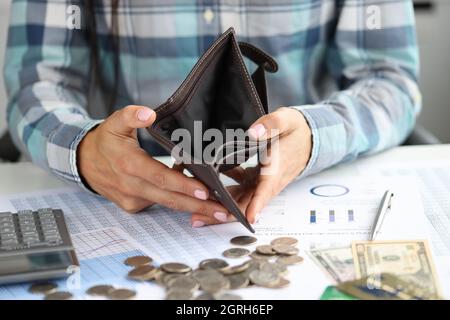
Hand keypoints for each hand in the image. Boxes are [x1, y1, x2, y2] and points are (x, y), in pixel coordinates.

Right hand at [78, 105, 228, 222]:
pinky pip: (160, 204)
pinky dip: (178, 201)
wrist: (84, 163)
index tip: (206, 191)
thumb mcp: (114, 122)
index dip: (183, 185)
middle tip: (224, 213)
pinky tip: (198, 200)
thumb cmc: (106, 141)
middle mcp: (131, 186)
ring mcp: (132, 199)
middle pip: (170, 199)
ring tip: (219, 212)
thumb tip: (148, 114)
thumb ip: (131, 115)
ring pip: (167, 204)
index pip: (161, 177)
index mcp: (129, 164)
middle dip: (199, 207)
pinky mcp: (133, 206)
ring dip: (193, 209)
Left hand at [190, 107, 311, 225]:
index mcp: (277, 167)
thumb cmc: (297, 130)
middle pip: (249, 202)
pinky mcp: (257, 179)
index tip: (249, 218)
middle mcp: (269, 180)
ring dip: (223, 205)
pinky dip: (225, 191)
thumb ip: (271, 124)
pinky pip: (240, 189)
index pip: (266, 189)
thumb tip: (253, 132)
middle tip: (201, 218)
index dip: (257, 204)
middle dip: (227, 212)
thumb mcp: (287, 120)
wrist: (309, 139)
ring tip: (198, 212)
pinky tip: (207, 188)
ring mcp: (262, 182)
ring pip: (242, 199)